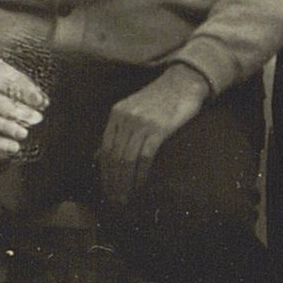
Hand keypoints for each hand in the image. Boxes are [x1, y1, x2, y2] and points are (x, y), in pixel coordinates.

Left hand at [98, 66, 208, 208]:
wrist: (184, 82)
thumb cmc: (160, 99)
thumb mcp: (132, 110)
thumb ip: (117, 131)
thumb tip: (98, 156)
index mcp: (117, 114)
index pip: (105, 149)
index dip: (105, 173)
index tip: (107, 189)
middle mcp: (126, 118)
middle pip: (114, 157)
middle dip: (114, 182)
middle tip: (116, 201)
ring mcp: (142, 123)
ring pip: (127, 160)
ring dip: (126, 183)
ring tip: (127, 198)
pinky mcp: (159, 128)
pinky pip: (145, 157)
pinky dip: (141, 175)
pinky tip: (141, 186)